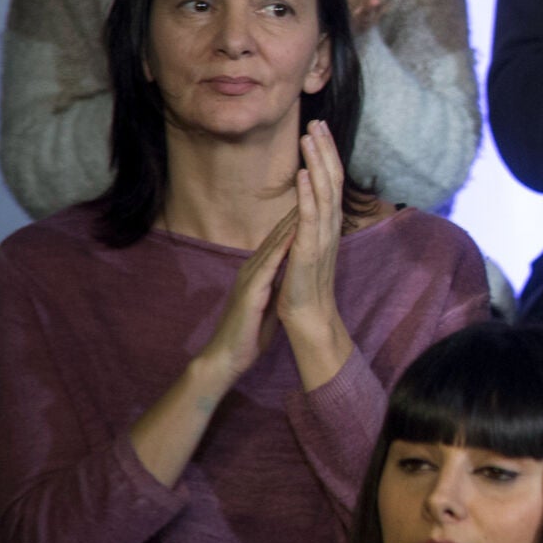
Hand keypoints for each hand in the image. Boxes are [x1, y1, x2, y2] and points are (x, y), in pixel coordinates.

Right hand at [194, 206, 298, 389]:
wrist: (226, 357)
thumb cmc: (248, 333)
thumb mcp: (268, 302)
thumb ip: (278, 285)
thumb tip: (291, 277)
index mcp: (259, 270)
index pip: (281, 238)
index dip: (297, 218)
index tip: (316, 198)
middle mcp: (253, 267)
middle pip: (278, 233)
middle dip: (297, 209)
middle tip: (314, 186)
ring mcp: (251, 276)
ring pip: (274, 242)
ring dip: (291, 220)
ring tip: (309, 197)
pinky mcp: (252, 289)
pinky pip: (270, 264)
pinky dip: (284, 246)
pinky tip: (297, 232)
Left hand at [277, 120, 343, 328]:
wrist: (308, 316)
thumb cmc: (304, 284)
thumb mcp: (307, 246)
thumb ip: (310, 224)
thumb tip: (306, 204)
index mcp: (328, 223)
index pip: (330, 180)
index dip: (326, 154)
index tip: (318, 129)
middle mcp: (331, 225)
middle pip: (332, 178)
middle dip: (324, 148)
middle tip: (316, 120)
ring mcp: (323, 236)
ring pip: (325, 190)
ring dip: (318, 161)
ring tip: (310, 136)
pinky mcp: (311, 249)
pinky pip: (312, 216)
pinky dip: (309, 193)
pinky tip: (305, 174)